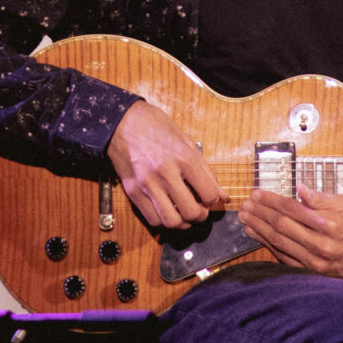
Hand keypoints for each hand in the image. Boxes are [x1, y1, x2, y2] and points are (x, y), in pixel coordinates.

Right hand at [106, 99, 227, 227]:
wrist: (121, 121)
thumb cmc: (154, 126)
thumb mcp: (185, 141)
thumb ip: (205, 170)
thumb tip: (222, 194)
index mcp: (183, 157)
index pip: (208, 194)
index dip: (213, 200)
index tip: (209, 198)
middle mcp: (166, 172)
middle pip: (191, 212)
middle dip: (200, 215)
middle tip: (199, 209)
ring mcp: (147, 183)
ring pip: (172, 221)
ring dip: (182, 222)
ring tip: (182, 213)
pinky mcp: (133, 190)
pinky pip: (152, 219)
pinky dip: (163, 220)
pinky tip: (165, 209)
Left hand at [237, 185, 342, 281]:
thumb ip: (321, 198)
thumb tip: (301, 188)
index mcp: (329, 224)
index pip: (293, 209)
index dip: (272, 200)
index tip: (258, 193)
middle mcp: (320, 244)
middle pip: (282, 225)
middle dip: (261, 213)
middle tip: (246, 203)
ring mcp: (314, 260)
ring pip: (279, 242)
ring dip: (259, 228)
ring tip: (245, 217)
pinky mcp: (311, 270)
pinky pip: (283, 256)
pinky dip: (267, 244)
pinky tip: (256, 234)